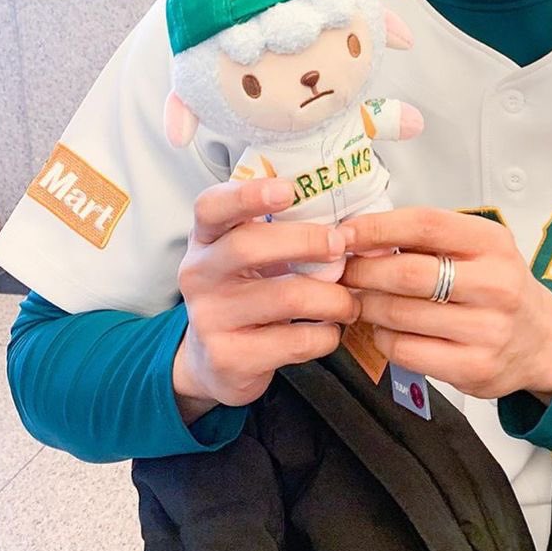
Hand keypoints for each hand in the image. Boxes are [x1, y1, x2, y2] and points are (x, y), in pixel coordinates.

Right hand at [172, 178, 360, 422]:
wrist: (214, 360)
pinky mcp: (230, 358)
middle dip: (305, 241)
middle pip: (248, 246)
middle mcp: (198, 274)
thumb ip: (284, 230)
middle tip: (340, 246)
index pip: (211, 206)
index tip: (289, 190)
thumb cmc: (245, 290)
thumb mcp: (250, 254)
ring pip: (285, 297)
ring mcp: (209, 318)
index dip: (247, 195)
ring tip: (349, 301)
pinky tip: (329, 330)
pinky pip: (295, 341)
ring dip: (332, 297)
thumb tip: (353, 227)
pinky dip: (326, 334)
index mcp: (205, 238)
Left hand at [340, 208, 551, 401]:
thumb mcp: (478, 248)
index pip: (426, 225)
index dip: (378, 227)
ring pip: (402, 315)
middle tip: (343, 271)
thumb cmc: (498, 286)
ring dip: (368, 305)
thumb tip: (364, 238)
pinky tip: (382, 329)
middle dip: (364, 270)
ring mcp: (487, 330)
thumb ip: (429, 240)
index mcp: (492, 243)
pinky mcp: (475, 368)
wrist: (542, 340)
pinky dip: (383, 338)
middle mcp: (495, 284)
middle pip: (409, 273)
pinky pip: (408, 351)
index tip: (346, 232)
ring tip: (359, 299)